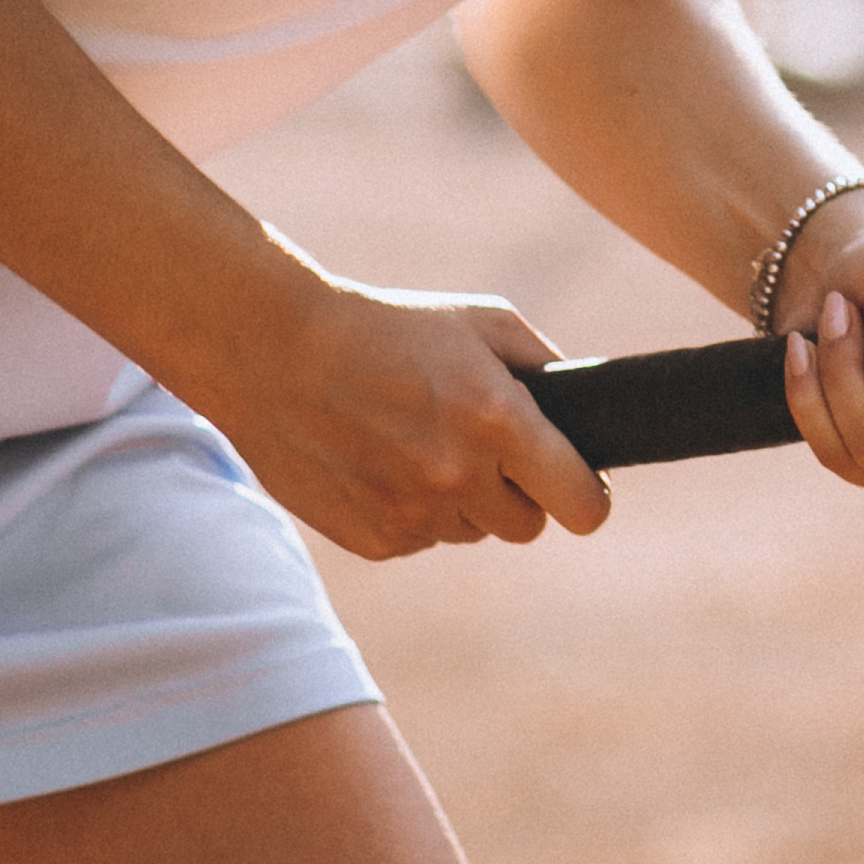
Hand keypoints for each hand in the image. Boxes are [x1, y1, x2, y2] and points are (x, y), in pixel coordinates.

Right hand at [178, 274, 610, 562]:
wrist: (275, 352)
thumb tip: (587, 415)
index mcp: (497, 421)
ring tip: (419, 442)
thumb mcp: (482, 321)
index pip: (580, 505)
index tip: (580, 488)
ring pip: (469, 532)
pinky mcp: (372, 541)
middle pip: (526, 527)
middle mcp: (458, 477)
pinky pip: (419, 540)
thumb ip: (546, 368)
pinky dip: (412, 511)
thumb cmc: (389, 326)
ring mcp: (411, 515)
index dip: (587, 498)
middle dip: (517, 494)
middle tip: (486, 450)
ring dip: (460, 501)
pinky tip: (382, 462)